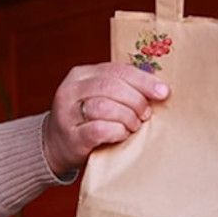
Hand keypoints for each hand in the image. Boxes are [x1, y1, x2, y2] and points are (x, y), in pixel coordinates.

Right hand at [43, 62, 168, 176]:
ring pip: (104, 106)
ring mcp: (68, 114)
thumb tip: (158, 88)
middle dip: (136, 100)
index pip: (116, 70)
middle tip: (146, 114)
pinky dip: (117, 131)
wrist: (54, 146)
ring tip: (134, 125)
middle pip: (111, 86)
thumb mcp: (97, 96)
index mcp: (80, 74)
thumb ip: (120, 88)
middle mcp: (70, 90)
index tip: (163, 92)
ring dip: (127, 116)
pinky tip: (122, 135)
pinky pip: (99, 129)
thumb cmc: (86, 120)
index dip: (143, 80)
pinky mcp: (71, 137)